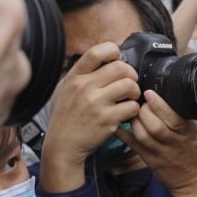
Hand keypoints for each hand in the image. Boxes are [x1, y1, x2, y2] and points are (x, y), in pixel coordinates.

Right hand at [39, 43, 139, 192]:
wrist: (63, 145)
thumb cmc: (65, 117)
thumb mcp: (64, 89)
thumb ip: (81, 74)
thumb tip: (103, 58)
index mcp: (74, 77)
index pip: (96, 52)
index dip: (113, 51)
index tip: (117, 59)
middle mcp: (85, 87)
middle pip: (120, 67)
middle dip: (130, 74)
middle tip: (129, 83)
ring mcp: (97, 103)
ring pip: (129, 85)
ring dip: (134, 91)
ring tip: (129, 98)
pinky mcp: (108, 120)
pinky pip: (132, 106)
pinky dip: (133, 109)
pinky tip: (126, 113)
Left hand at [116, 90, 196, 196]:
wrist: (193, 182)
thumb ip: (194, 113)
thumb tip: (185, 93)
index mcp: (188, 134)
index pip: (173, 118)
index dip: (159, 105)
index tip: (150, 93)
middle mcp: (173, 144)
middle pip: (154, 125)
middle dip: (144, 110)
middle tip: (140, 101)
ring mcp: (159, 153)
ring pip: (141, 135)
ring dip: (134, 120)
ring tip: (133, 111)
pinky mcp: (148, 159)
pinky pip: (132, 145)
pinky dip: (122, 133)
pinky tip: (118, 123)